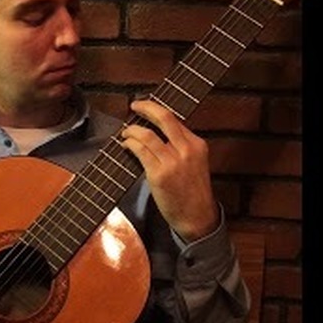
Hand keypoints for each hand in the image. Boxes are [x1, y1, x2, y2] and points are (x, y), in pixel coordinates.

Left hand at [120, 99, 218, 242]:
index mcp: (197, 145)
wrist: (196, 217)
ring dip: (131, 130)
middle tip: (135, 105)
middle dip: (146, 106)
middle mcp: (186, 150)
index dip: (157, 110)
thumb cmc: (192, 192)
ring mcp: (172, 162)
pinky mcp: (158, 174)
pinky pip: (139, 151)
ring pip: (146, 134)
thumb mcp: (195, 163)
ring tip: (126, 132)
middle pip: (164, 117)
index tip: (146, 107)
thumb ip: (181, 147)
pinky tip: (126, 145)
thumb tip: (156, 133)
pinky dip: (129, 144)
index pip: (174, 120)